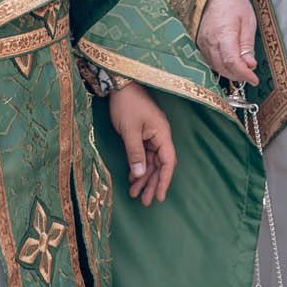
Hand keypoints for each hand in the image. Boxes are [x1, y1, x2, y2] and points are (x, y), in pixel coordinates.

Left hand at [105, 82, 176, 203]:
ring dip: (143, 177)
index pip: (168, 162)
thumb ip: (135, 153)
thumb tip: (140, 174)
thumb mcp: (129, 130)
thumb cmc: (127, 104)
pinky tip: (132, 178)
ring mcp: (151, 135)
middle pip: (159, 165)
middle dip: (152, 183)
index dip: (164, 180)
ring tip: (136, 194)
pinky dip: (137, 167)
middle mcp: (160, 136)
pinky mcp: (142, 134)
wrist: (119, 84)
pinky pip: (143, 155)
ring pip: (150, 161)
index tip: (159, 196)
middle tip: (145, 202)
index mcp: (162, 134)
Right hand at [195, 0, 257, 83]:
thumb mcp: (248, 21)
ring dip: (229, 72)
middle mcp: (209, 40)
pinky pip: (209, 60)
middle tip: (250, 75)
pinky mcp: (199, 42)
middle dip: (237, 75)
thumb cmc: (234, 3)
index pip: (232, 62)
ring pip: (214, 66)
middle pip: (222, 68)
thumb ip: (247, 45)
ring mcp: (202, 42)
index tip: (254, 79)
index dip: (244, 74)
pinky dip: (220, 66)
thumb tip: (250, 65)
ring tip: (242, 70)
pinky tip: (230, 64)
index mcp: (223, 33)